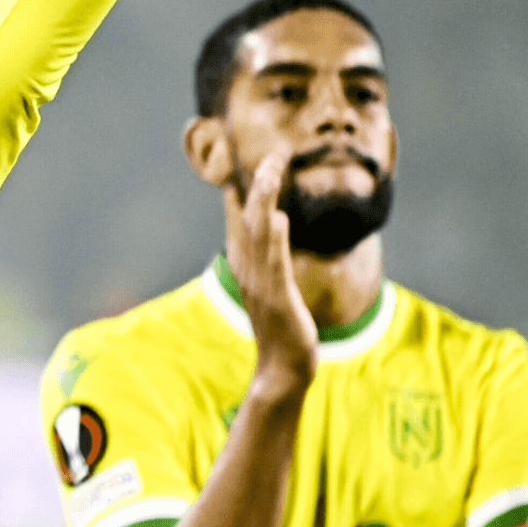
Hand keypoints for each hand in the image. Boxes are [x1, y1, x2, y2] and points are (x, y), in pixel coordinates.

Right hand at [235, 155, 319, 392]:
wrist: (284, 371)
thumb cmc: (283, 331)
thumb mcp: (275, 288)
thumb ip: (273, 258)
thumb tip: (278, 224)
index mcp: (249, 267)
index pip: (244, 220)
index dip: (248, 190)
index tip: (258, 160)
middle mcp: (249, 271)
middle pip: (249, 219)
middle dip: (259, 185)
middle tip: (272, 154)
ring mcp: (261, 285)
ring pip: (259, 235)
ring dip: (264, 201)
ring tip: (272, 171)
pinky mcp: (277, 300)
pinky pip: (275, 265)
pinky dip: (274, 241)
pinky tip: (279, 218)